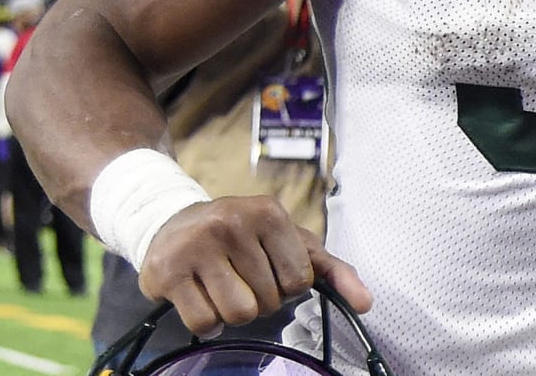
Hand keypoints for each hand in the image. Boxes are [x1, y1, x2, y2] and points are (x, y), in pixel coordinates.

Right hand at [137, 196, 371, 337]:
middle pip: (268, 301)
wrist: (173, 224)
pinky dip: (208, 322)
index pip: (299, 280)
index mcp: (269, 212)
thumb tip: (367, 304)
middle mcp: (232, 222)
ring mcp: (197, 246)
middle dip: (259, 299)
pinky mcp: (168, 272)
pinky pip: (205, 323)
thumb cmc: (243, 237)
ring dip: (234, 313)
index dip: (287, 287)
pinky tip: (201, 298)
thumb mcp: (290, 242)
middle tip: (241, 276)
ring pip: (238, 314)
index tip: (271, 270)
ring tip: (222, 287)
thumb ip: (333, 270)